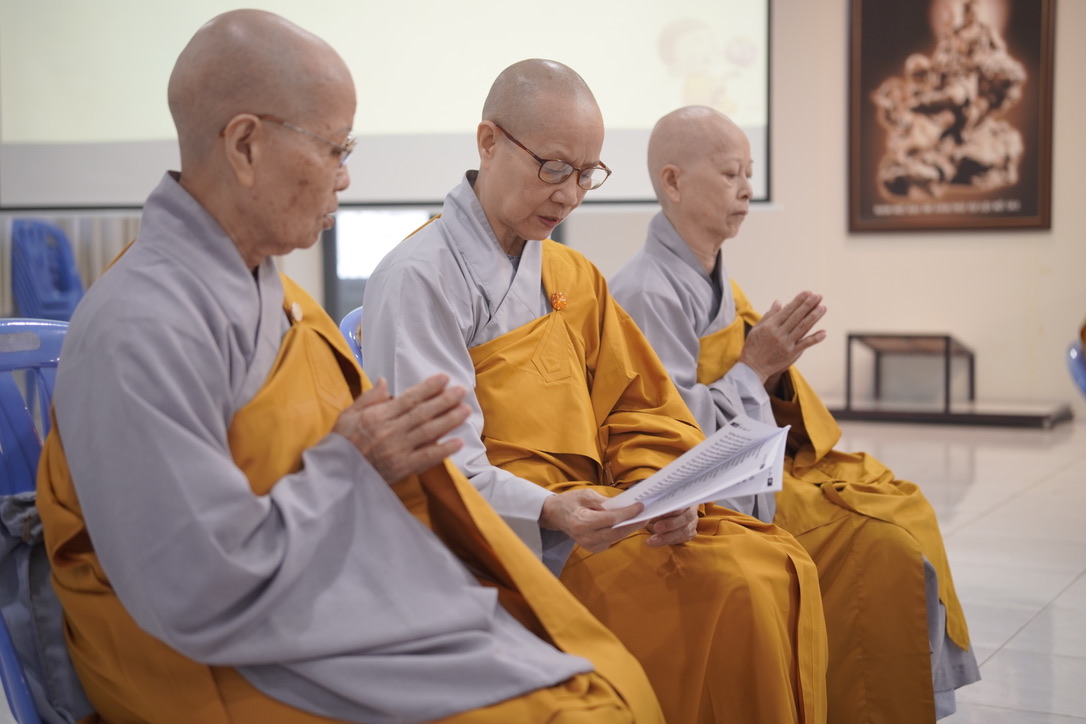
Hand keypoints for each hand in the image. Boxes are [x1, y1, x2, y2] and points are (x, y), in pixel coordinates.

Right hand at [333, 375, 469, 483]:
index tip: (444, 378)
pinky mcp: (402, 468)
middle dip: (445, 400)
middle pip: (423, 413)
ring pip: (428, 432)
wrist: (336, 475)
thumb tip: (384, 381)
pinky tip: (458, 442)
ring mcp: (398, 450)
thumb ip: (369, 398)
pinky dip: (443, 450)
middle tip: (462, 391)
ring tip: (465, 410)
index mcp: (377, 416)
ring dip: (449, 420)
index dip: (428, 388)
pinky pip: (426, 458)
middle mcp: (390, 431)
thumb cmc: (341, 443)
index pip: (409, 398)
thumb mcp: (348, 415)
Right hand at [539, 488, 644, 552]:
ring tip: (643, 517)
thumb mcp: (585, 495)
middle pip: (617, 532)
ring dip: (630, 528)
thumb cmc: (570, 502)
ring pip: (617, 537)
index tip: (641, 505)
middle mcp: (586, 538)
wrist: (556, 516)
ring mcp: (590, 546)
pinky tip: (630, 523)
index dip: (628, 513)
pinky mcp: (594, 549)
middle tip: (649, 514)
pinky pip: (613, 540)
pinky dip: (622, 532)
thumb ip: (604, 502)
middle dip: (634, 522)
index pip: (611, 519)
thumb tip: (624, 505)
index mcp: (582, 522)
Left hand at [644, 506, 697, 546]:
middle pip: (686, 517)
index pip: (683, 502)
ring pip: (685, 531)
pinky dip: (669, 541)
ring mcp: (692, 522)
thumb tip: (644, 507)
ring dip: (668, 536)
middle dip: (670, 524)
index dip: (673, 509)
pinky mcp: (690, 533)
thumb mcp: (655, 504)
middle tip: (656, 528)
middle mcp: (692, 510)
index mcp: (686, 497)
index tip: (660, 513)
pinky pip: (682, 539)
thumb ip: (654, 505)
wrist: (661, 514)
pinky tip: (657, 542)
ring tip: (653, 540)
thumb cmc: (658, 506)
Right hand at [739, 291, 826, 386]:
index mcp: (770, 325)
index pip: (788, 310)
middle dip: (808, 305)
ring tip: (823, 308)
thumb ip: (769, 315)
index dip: (799, 301)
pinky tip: (824, 332)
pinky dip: (815, 339)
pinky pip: (805, 344)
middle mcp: (779, 333)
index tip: (808, 292)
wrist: (752, 367)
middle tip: (818, 296)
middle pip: (797, 316)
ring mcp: (786, 344)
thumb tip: (779, 301)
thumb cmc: (753, 346)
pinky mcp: (791, 354)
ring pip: (802, 328)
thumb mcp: (757, 328)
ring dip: (814, 317)